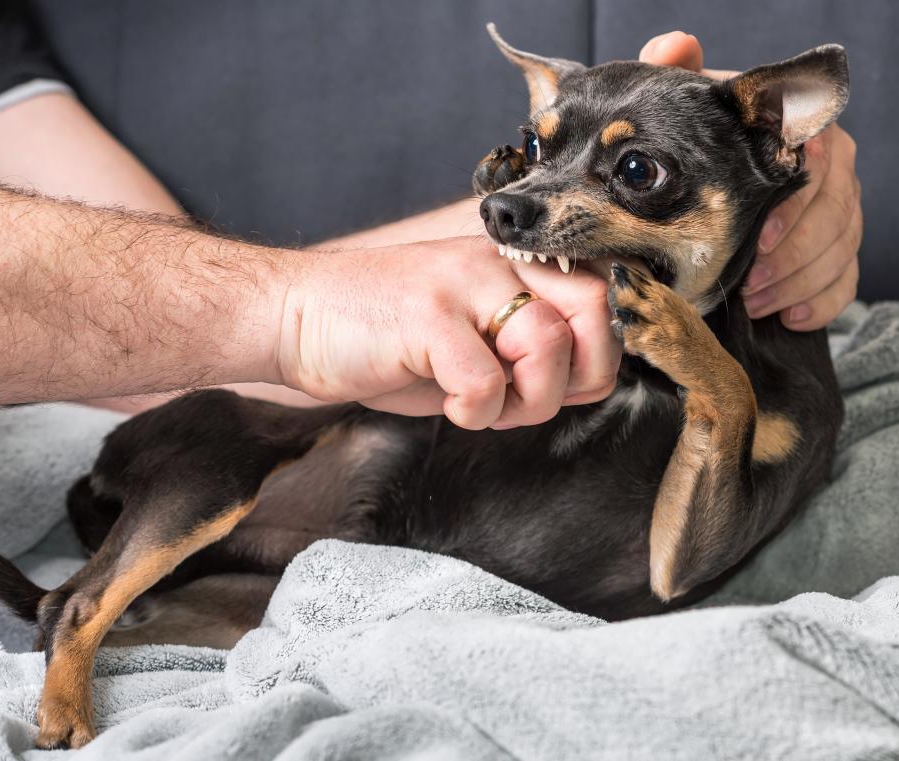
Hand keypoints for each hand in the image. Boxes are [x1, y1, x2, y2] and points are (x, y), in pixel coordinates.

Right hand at [275, 237, 618, 429]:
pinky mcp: (427, 315)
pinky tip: (447, 404)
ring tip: (481, 403)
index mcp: (512, 264)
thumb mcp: (472, 338)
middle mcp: (496, 262)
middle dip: (579, 374)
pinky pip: (486, 382)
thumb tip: (593, 381)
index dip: (597, 354)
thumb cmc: (386, 336)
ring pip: (548, 346)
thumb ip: (532, 352)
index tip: (562, 384)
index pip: (602, 296)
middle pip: (595, 309)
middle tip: (531, 397)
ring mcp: (462, 283)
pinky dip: (474, 413)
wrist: (296, 319)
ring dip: (525, 401)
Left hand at [640, 32, 862, 330]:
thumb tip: (677, 45)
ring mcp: (840, 212)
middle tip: (752, 286)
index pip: (822, 167)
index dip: (795, 209)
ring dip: (800, 284)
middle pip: (838, 214)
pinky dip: (821, 304)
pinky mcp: (838, 251)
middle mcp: (835, 170)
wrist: (709, 178)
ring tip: (756, 304)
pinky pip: (847, 280)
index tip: (761, 241)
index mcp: (806, 134)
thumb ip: (682, 74)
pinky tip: (788, 318)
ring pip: (843, 250)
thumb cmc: (703, 141)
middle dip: (795, 257)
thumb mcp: (690, 109)